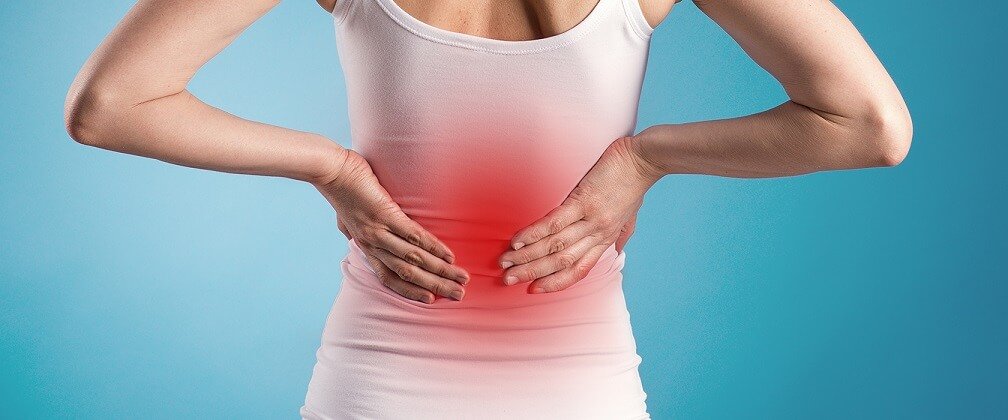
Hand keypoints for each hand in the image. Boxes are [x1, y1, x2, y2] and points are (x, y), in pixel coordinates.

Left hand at [314, 148, 469, 302]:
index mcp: (365, 247)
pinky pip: (413, 236)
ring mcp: (378, 231)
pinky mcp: (385, 215)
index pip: (389, 278)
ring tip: (460, 277)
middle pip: (407, 273)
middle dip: (435, 286)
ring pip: (413, 258)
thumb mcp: (345, 218)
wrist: (330, 170)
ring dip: (440, 271)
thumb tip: (352, 234)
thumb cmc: (340, 190)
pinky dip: (433, 247)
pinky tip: (448, 255)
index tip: (430, 299)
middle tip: (459, 294)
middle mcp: (372, 245)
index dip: (411, 291)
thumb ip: (353, 230)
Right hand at [498, 136, 664, 293]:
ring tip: (505, 261)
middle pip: (560, 261)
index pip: (578, 270)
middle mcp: (597, 234)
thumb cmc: (635, 185)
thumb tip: (619, 249)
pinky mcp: (583, 200)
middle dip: (532, 272)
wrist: (644, 160)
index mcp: (605, 240)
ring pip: (554, 245)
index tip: (534, 289)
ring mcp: (590, 219)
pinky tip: (517, 240)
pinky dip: (533, 233)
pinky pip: (554, 222)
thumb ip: (622, 234)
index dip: (555, 282)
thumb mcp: (631, 216)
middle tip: (507, 279)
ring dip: (527, 256)